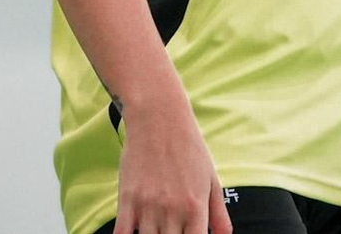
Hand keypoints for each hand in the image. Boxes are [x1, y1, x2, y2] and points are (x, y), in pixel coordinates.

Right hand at [113, 96, 232, 233]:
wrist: (159, 118)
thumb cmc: (189, 148)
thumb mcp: (211, 179)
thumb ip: (219, 214)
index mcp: (196, 207)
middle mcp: (173, 210)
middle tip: (171, 233)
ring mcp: (148, 205)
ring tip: (155, 231)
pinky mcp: (127, 199)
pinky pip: (122, 233)